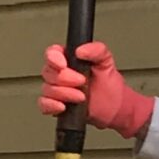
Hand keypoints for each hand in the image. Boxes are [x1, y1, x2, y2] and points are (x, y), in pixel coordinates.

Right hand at [38, 40, 154, 141]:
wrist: (114, 108)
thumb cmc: (109, 85)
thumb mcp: (107, 62)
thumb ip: (97, 50)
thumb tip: (81, 50)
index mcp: (69, 59)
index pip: (52, 53)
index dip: (54, 58)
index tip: (64, 64)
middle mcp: (60, 73)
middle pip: (48, 72)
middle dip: (65, 78)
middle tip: (82, 81)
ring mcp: (57, 90)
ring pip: (47, 89)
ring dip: (64, 94)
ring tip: (81, 96)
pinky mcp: (55, 105)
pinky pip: (44, 104)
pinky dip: (52, 105)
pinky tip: (64, 106)